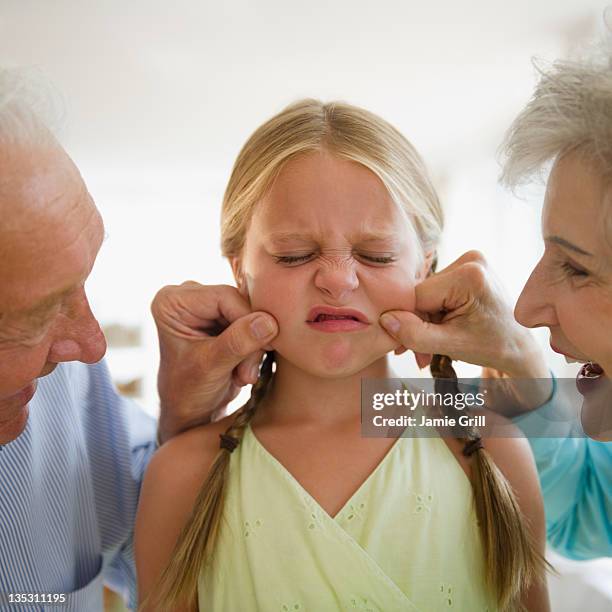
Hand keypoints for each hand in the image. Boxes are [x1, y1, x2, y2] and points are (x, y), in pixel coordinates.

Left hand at [151, 282, 277, 441]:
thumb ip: (237, 342)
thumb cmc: (188, 392)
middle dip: (250, 338)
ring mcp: (206, 306)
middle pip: (238, 303)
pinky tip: (244, 368)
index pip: (224, 296)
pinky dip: (253, 346)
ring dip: (253, 346)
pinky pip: (251, 322)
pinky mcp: (222, 317)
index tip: (262, 349)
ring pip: (249, 314)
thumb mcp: (211, 367)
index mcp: (172, 301)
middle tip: (248, 372)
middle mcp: (187, 296)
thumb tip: (268, 322)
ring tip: (244, 374)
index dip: (248, 319)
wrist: (190, 412)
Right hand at [379, 251, 551, 410]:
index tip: (409, 349)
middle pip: (421, 294)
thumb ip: (415, 334)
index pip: (417, 296)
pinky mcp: (467, 267)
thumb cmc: (492, 346)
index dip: (410, 322)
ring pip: (426, 294)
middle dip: (418, 324)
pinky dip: (434, 312)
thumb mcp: (451, 345)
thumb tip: (386, 320)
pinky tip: (440, 328)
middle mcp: (470, 259)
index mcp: (469, 275)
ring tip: (434, 344)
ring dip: (424, 320)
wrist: (519, 345)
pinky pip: (436, 290)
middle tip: (421, 354)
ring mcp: (470, 260)